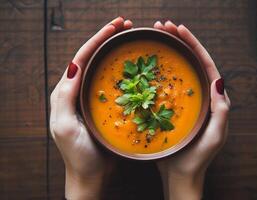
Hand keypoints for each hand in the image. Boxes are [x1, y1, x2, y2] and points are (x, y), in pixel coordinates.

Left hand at [49, 17, 132, 199]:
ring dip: (117, 52)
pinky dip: (126, 73)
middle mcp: (79, 91)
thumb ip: (65, 96)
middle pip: (94, 58)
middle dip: (109, 39)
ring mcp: (95, 99)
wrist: (92, 176)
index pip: (81, 57)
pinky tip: (138, 68)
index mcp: (67, 92)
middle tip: (126, 25)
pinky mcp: (108, 107)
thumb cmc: (78, 155)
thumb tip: (74, 65)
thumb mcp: (65, 126)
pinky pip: (117, 85)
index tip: (115, 27)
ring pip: (105, 69)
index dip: (98, 39)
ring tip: (132, 39)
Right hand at [153, 21, 230, 199]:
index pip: (205, 64)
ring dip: (168, 52)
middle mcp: (199, 95)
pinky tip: (146, 65)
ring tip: (155, 38)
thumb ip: (221, 110)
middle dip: (179, 42)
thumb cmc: (199, 157)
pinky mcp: (170, 107)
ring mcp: (184, 100)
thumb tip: (218, 80)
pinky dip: (157, 72)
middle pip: (191, 62)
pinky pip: (165, 85)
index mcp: (212, 98)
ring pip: (178, 71)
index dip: (193, 45)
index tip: (179, 30)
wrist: (181, 174)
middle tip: (162, 26)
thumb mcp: (216, 135)